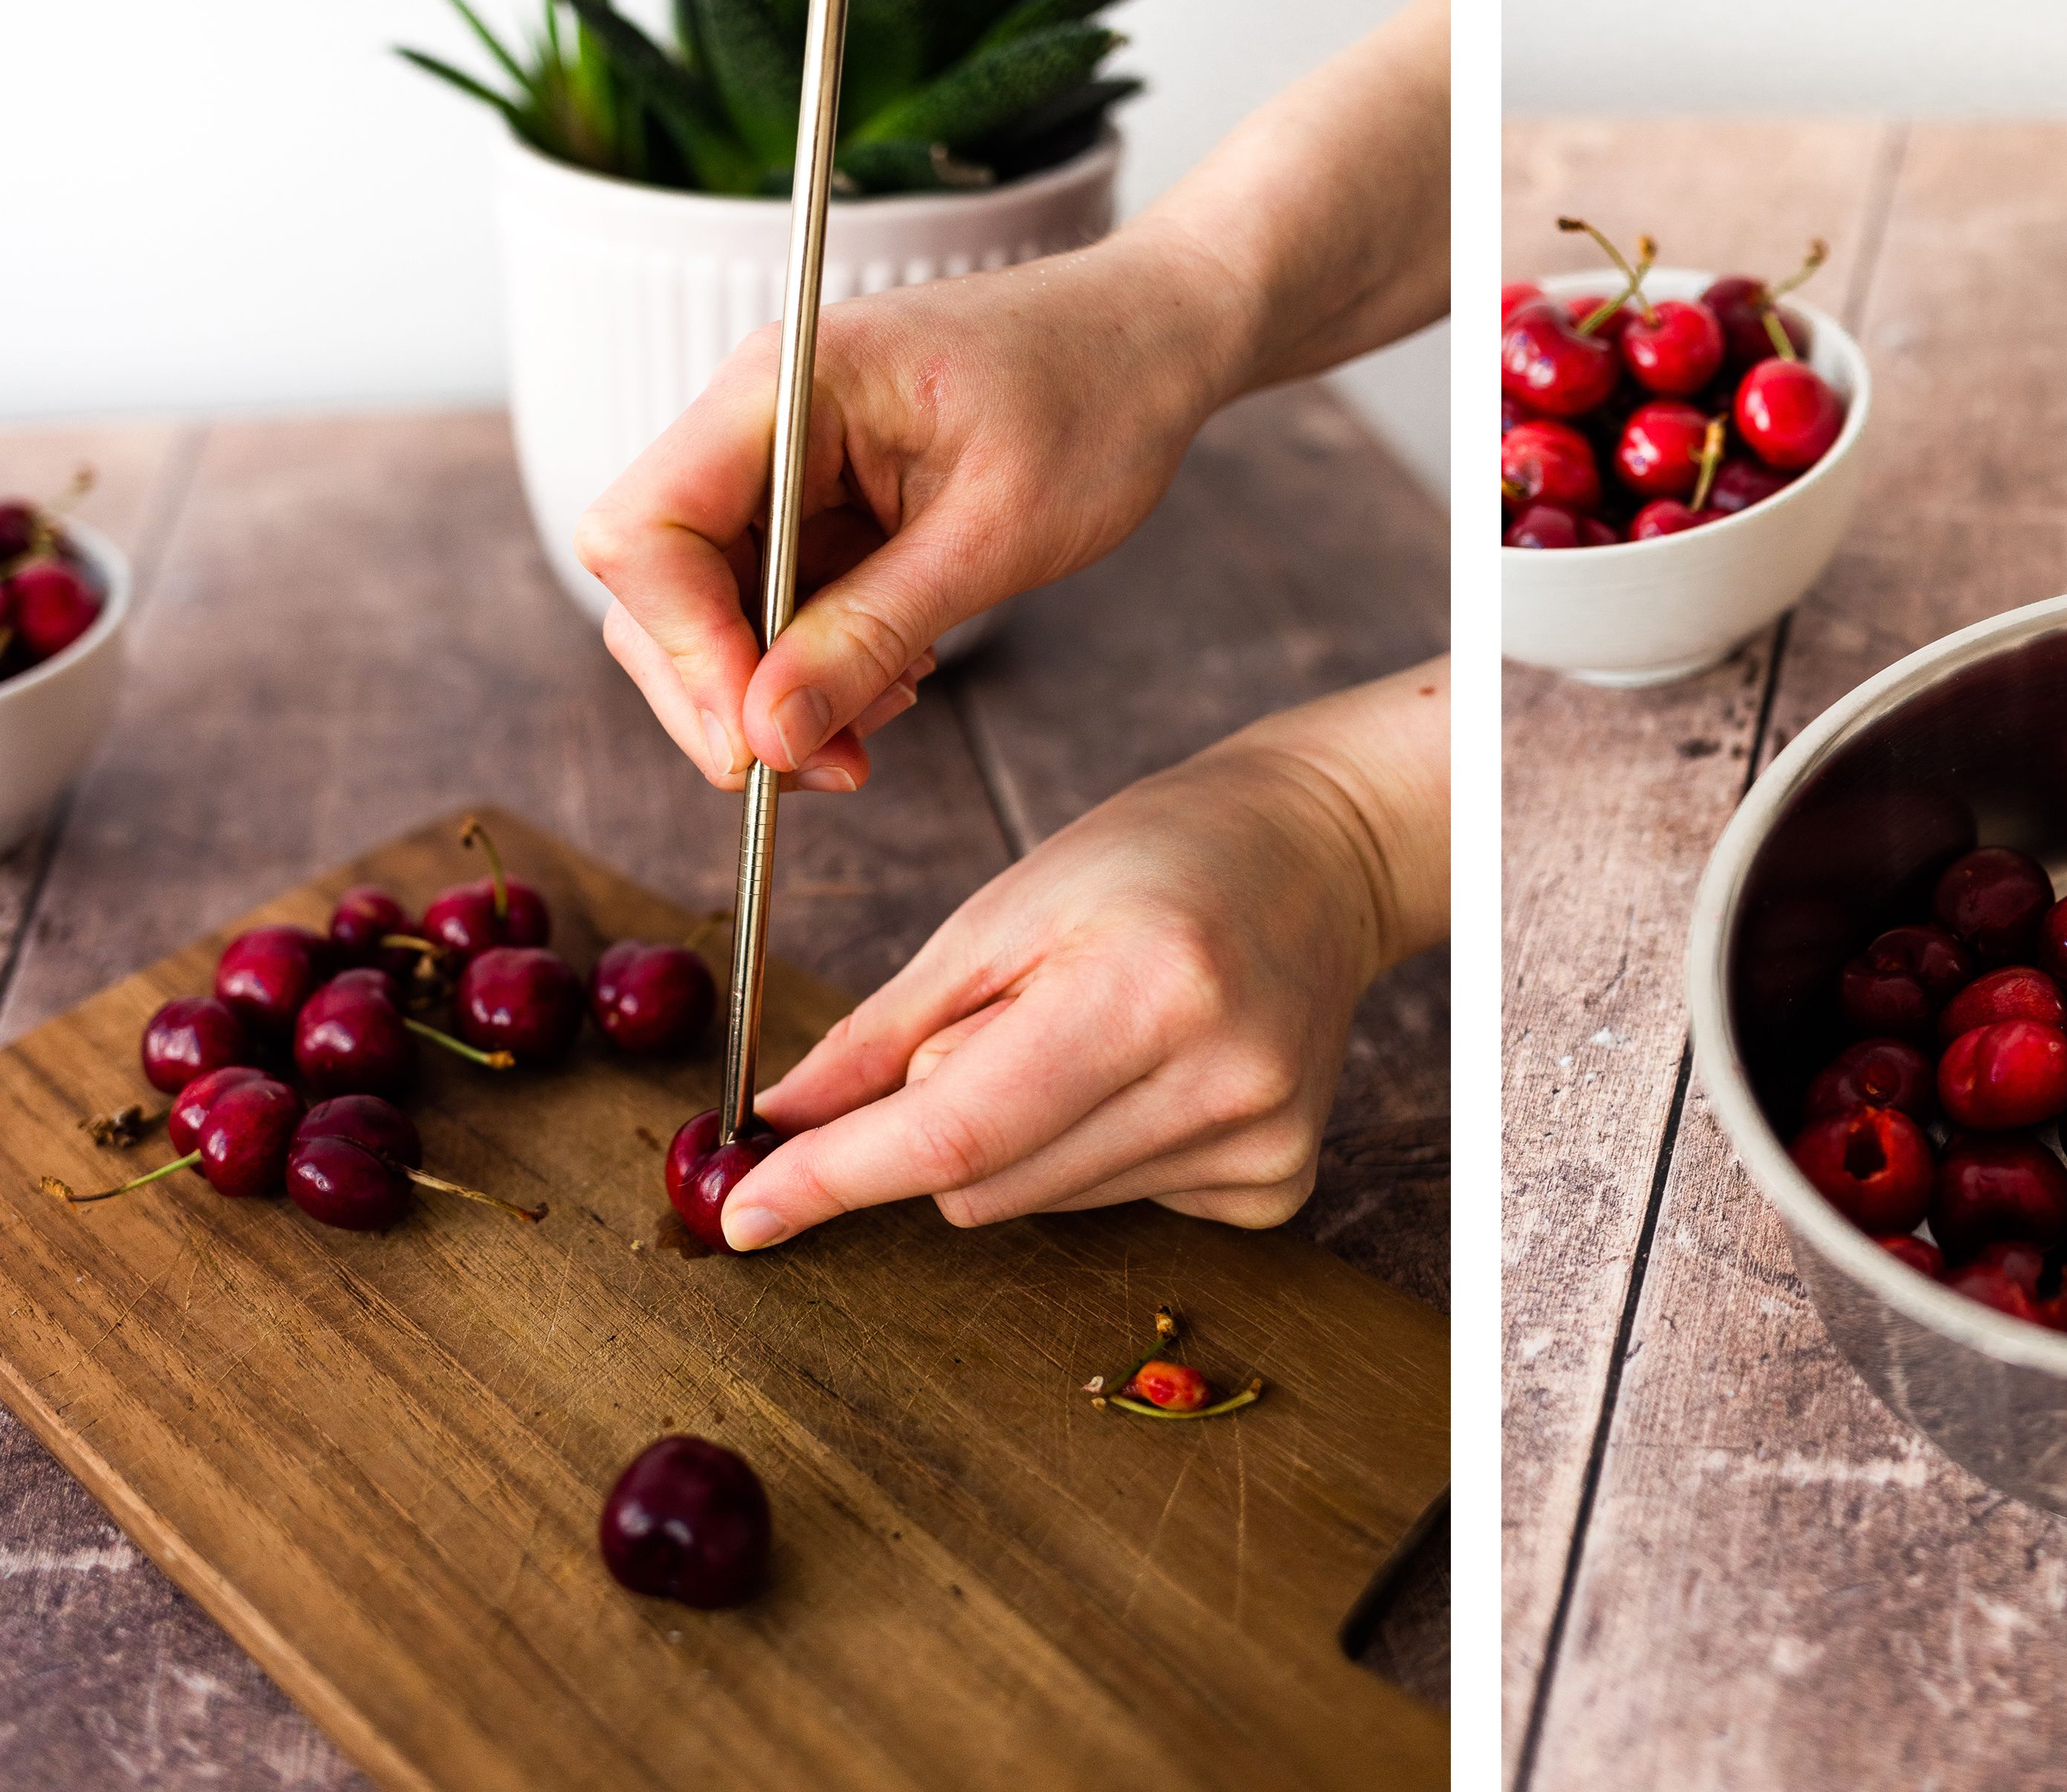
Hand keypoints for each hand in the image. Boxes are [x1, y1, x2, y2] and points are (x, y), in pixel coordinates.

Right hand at [578, 224, 1244, 792]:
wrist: (1154, 339)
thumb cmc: (1096, 399)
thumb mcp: (993, 536)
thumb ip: (870, 634)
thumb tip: (766, 738)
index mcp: (782, 385)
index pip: (645, 531)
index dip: (684, 651)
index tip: (761, 740)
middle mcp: (755, 415)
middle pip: (657, 584)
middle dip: (729, 694)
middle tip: (826, 768)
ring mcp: (781, 460)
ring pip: (710, 607)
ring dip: (779, 689)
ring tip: (888, 713)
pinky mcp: (815, 500)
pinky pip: (773, 601)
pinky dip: (818, 660)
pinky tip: (899, 675)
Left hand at [718, 658, 1448, 1247]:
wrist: (1321, 852)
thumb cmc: (1159, 856)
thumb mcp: (1006, 907)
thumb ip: (889, 1027)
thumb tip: (781, 1122)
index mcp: (1147, 990)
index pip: (957, 1129)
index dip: (838, 1176)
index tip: (745, 1214)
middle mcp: (1220, 1081)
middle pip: (983, 1184)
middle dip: (938, 1122)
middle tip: (1000, 1018)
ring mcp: (1260, 1142)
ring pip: (1037, 1206)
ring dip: (1020, 1137)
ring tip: (1094, 1030)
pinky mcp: (1277, 1182)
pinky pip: (1115, 1211)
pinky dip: (1094, 1149)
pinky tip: (1150, 1071)